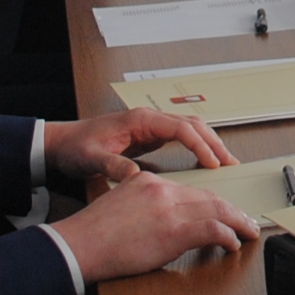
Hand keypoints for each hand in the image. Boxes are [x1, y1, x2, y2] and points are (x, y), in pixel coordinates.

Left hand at [47, 107, 236, 180]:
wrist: (64, 143)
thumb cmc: (76, 147)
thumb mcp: (91, 158)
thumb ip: (113, 166)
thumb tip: (135, 175)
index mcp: (140, 120)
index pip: (181, 128)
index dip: (200, 146)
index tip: (213, 164)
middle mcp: (149, 119)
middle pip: (193, 125)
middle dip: (214, 143)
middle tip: (230, 163)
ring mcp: (151, 126)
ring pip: (190, 128)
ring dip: (209, 143)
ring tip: (225, 162)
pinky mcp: (150, 136)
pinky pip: (182, 137)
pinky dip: (197, 147)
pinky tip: (205, 162)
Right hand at [54, 168, 260, 280]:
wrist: (78, 245)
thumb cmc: (92, 234)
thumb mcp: (120, 205)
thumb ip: (144, 205)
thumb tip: (161, 221)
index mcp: (149, 181)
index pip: (191, 189)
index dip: (212, 201)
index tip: (223, 210)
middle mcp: (162, 190)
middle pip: (209, 196)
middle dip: (232, 209)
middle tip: (246, 221)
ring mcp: (170, 209)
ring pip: (217, 209)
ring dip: (238, 222)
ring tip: (248, 231)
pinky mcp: (174, 231)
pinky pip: (213, 229)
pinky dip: (228, 236)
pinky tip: (233, 243)